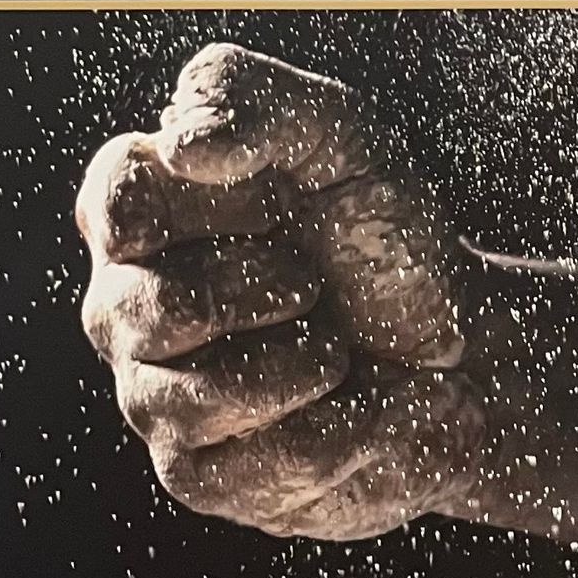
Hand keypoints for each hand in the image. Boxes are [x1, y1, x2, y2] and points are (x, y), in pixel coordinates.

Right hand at [76, 44, 577, 547]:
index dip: (212, 210)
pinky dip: (359, 426)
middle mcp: (124, 310)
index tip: (280, 207)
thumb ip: (251, 99)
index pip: (117, 201)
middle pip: (161, 311)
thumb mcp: (337, 137)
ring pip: (209, 398)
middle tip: (322, 285)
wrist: (461, 349)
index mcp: (138, 215)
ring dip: (319, 364)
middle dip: (279, 293)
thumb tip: (183, 146)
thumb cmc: (379, 235)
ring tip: (349, 349)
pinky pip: (276, 461)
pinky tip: (383, 404)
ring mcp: (155, 401)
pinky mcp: (205, 479)